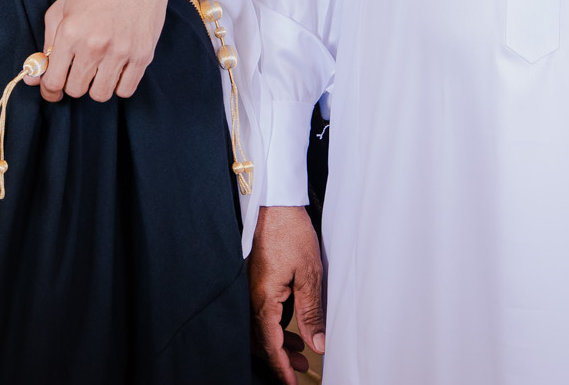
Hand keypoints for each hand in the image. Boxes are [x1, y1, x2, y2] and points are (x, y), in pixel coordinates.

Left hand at [38, 0, 176, 102]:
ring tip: (98, 68)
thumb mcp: (62, 8)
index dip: (49, 90)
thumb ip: (46, 44)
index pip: (53, 80)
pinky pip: (125, 90)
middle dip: (72, 83)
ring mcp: (121, 52)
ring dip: (95, 86)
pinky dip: (117, 85)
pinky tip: (115, 70)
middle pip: (76, 90)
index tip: (52, 89)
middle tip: (77, 69)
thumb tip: (33, 78)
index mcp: (71, 32)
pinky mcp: (142, 55)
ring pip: (100, 94)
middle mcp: (95, 45)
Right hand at [249, 204, 325, 382]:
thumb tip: (318, 343)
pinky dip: (274, 326)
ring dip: (279, 342)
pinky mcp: (253, 280)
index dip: (281, 367)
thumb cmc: (288, 231)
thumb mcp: (309, 274)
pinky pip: (260, 312)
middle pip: (261, 340)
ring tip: (300, 349)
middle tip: (300, 369)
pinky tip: (290, 325)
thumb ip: (312, 312)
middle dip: (281, 358)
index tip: (291, 383)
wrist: (273, 203)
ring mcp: (250, 288)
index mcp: (263, 299)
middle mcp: (251, 296)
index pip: (270, 344)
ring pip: (260, 328)